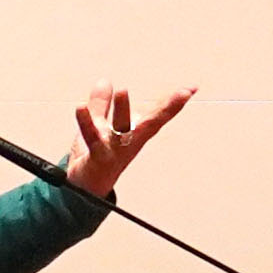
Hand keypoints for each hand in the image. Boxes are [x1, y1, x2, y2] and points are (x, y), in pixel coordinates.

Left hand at [69, 85, 195, 197]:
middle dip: (167, 110)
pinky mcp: (96, 156)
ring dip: (123, 111)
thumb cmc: (95, 157)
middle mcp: (129, 143)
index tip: (191, 89)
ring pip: (122, 130)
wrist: (83, 190)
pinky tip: (81, 107)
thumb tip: (105, 82)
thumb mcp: (99, 126)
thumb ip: (101, 104)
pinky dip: (86, 123)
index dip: (173, 103)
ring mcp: (114, 151)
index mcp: (134, 134)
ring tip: (122, 90)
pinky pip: (91, 138)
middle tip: (182, 93)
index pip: (156, 116)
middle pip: (150, 125)